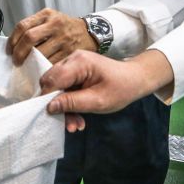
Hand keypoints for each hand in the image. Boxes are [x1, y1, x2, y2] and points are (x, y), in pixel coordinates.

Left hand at [6, 8, 97, 64]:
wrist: (89, 32)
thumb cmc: (66, 27)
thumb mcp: (51, 18)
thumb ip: (35, 26)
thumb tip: (15, 43)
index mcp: (47, 15)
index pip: (23, 26)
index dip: (12, 40)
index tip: (10, 50)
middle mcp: (55, 24)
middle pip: (29, 38)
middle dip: (19, 52)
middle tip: (16, 60)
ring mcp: (63, 38)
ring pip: (40, 52)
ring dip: (29, 62)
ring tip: (26, 66)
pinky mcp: (69, 52)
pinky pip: (51, 62)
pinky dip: (42, 68)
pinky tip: (39, 69)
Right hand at [40, 49, 174, 131]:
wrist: (135, 79)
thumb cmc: (121, 89)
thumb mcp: (98, 101)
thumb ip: (73, 103)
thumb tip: (49, 107)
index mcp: (79, 62)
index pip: (52, 80)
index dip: (48, 99)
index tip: (52, 118)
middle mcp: (73, 59)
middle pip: (51, 82)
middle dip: (56, 105)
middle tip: (69, 124)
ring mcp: (73, 63)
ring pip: (56, 87)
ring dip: (64, 106)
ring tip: (76, 124)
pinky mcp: (75, 70)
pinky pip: (64, 87)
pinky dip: (69, 102)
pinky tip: (78, 116)